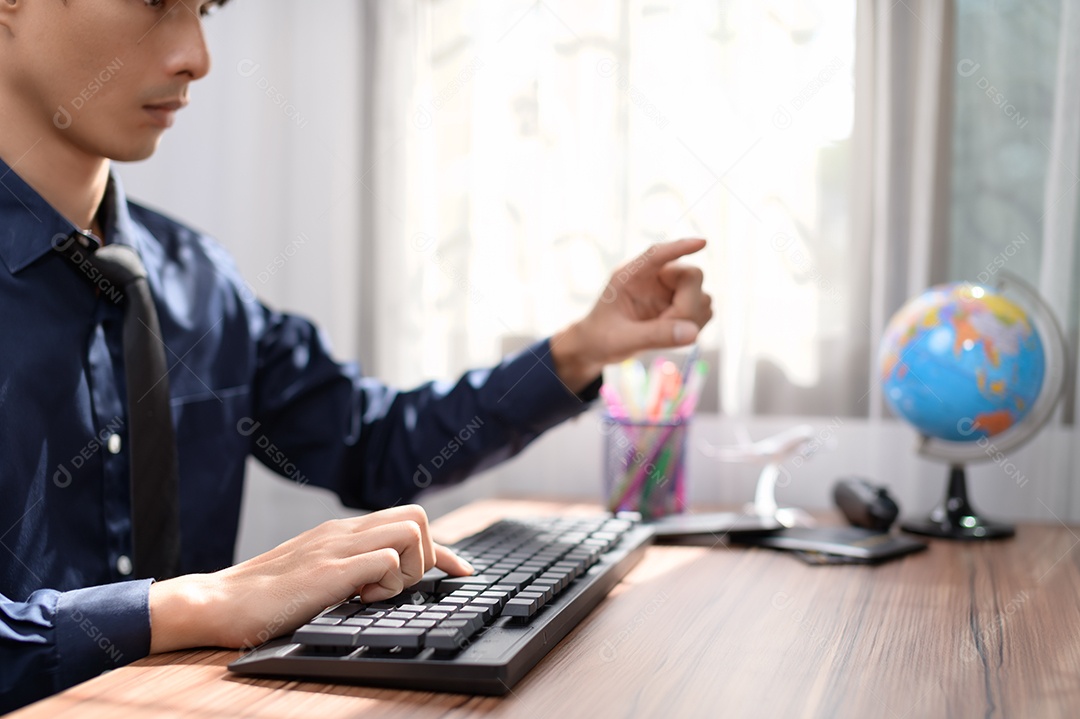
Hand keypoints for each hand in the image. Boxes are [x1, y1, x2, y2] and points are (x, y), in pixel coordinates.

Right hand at [148, 504, 471, 651]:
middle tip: (399, 589)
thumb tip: (385, 583)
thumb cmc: (263, 599)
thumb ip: (348, 570)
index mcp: (341, 532)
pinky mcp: (327, 571)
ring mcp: (336, 547)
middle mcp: (343, 532)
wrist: (216, 603)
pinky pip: (385, 561)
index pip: (408, 521)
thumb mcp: (316, 576)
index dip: (443, 550)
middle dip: (426, 557)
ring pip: (410, 532)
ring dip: (408, 568)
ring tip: (375, 595)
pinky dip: (386, 585)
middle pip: (418, 517)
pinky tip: (359, 601)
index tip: (461, 572)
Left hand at [551, 238, 712, 391]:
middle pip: (692, 276)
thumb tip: (694, 333)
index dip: (680, 247)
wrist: (597, 346)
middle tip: (666, 328)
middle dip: (687, 306)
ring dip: (690, 319)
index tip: (701, 243)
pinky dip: (694, 326)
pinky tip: (673, 336)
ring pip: (702, 296)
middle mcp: (655, 278)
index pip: (658, 254)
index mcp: (631, 276)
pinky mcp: (681, 306)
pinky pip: (704, 311)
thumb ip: (656, 335)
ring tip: (662, 335)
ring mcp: (670, 291)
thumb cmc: (602, 338)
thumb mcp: (622, 340)